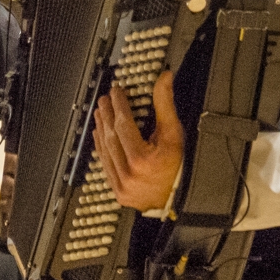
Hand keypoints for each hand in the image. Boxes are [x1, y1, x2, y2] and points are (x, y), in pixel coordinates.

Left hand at [93, 71, 182, 210]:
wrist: (178, 199)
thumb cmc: (179, 167)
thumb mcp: (175, 135)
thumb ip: (165, 105)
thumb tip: (164, 79)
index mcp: (143, 160)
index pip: (124, 125)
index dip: (118, 105)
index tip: (116, 92)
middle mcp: (129, 174)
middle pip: (111, 136)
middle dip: (107, 114)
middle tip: (104, 99)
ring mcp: (121, 184)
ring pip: (105, 150)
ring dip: (101, 129)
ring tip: (100, 113)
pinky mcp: (117, 191)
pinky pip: (105, 164)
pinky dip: (101, 147)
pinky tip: (100, 135)